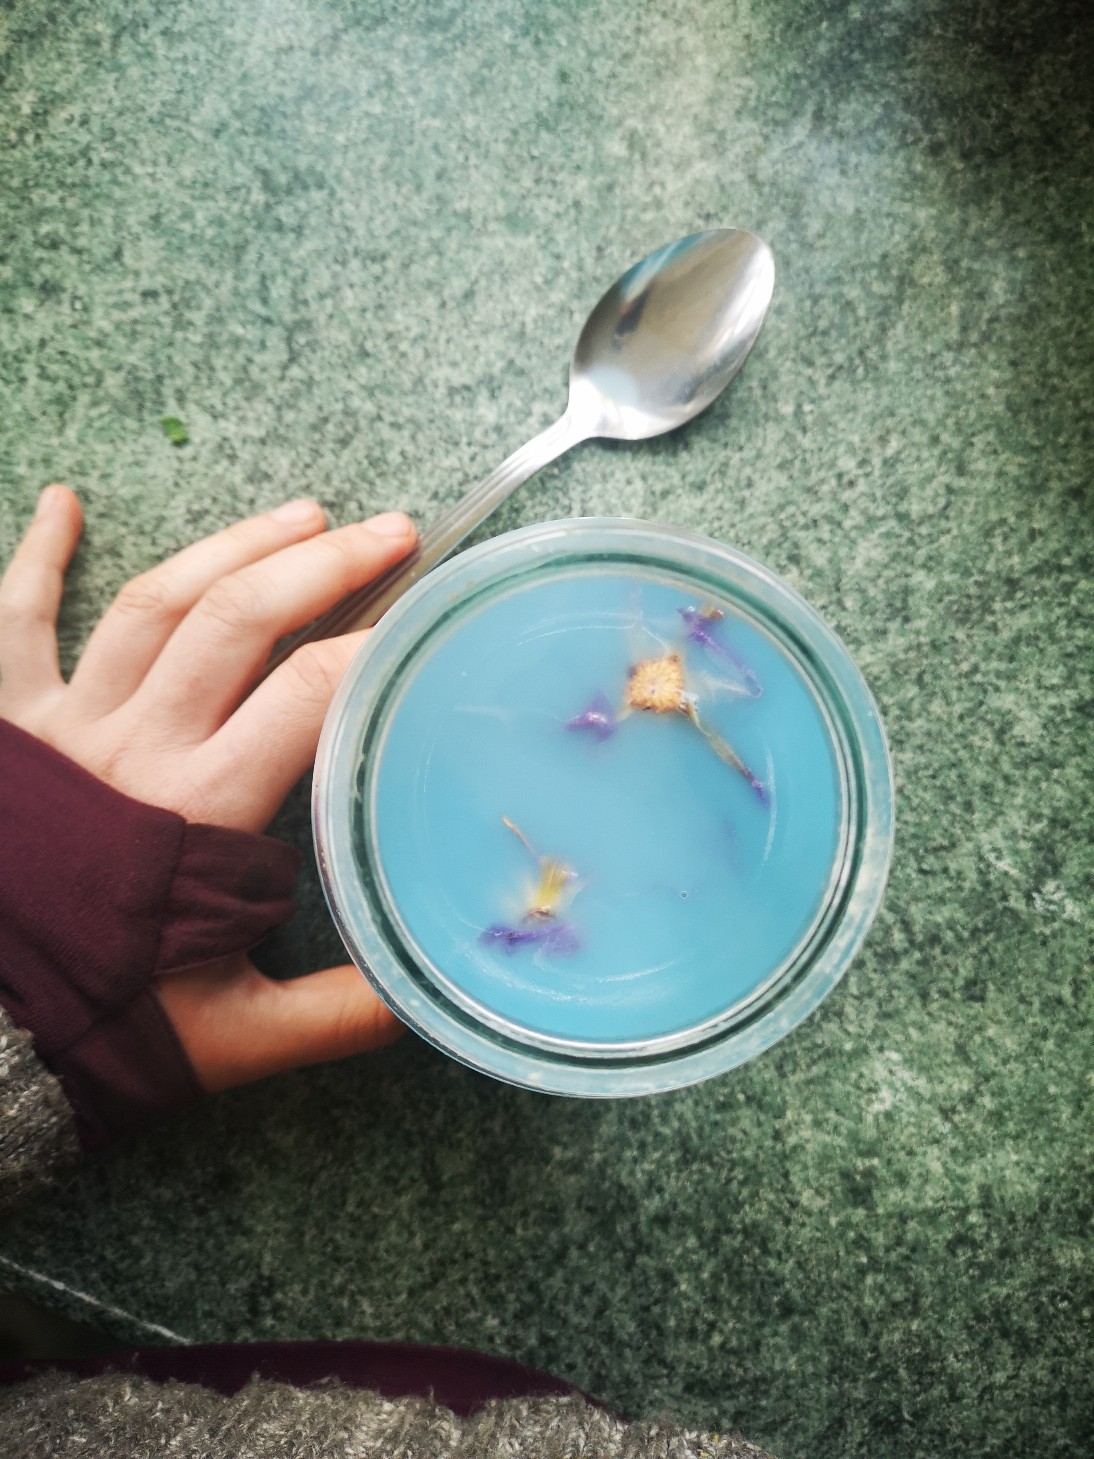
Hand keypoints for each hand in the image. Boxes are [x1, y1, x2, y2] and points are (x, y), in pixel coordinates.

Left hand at [0, 485, 415, 1090]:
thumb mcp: (239, 1038)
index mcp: (200, 811)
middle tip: (392, 531)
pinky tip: (62, 502)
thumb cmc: (104, 1027)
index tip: (427, 621)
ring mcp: (63, 726)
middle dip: (325, 565)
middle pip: (238, 620)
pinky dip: (36, 558)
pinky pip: (16, 623)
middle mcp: (134, 748)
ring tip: (302, 514)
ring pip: (154, 602)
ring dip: (232, 546)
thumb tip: (430, 989)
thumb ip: (340, 1011)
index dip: (376, 647)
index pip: (308, 695)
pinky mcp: (8, 727)